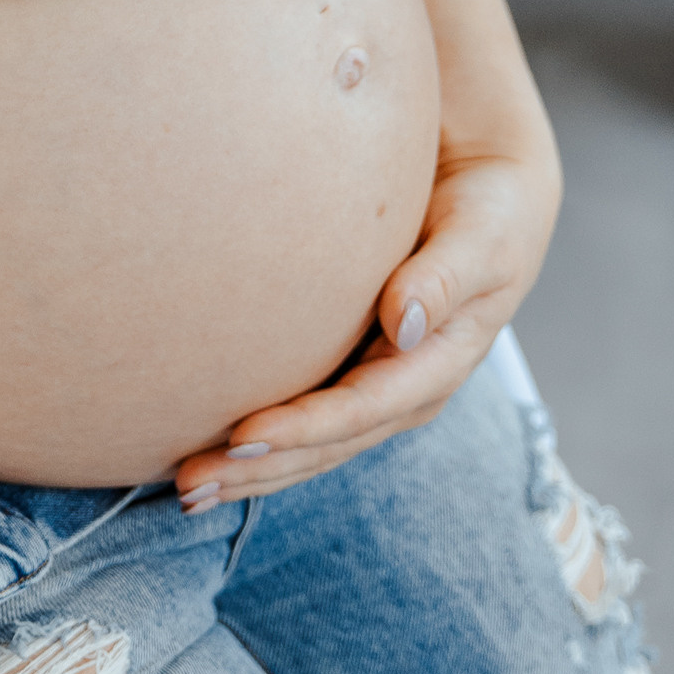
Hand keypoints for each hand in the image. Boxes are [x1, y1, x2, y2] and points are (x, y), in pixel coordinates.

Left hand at [172, 119, 561, 510]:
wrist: (490, 187)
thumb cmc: (488, 210)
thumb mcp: (483, 237)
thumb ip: (445, 276)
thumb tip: (403, 322)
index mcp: (437, 366)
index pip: (361, 409)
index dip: (303, 428)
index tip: (241, 436)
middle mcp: (403, 390)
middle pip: (325, 445)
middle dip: (259, 470)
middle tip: (187, 486)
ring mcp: (375, 385)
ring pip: (308, 443)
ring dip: (248, 469)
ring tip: (184, 486)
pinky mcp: (351, 366)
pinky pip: (301, 412)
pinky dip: (257, 436)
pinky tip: (207, 443)